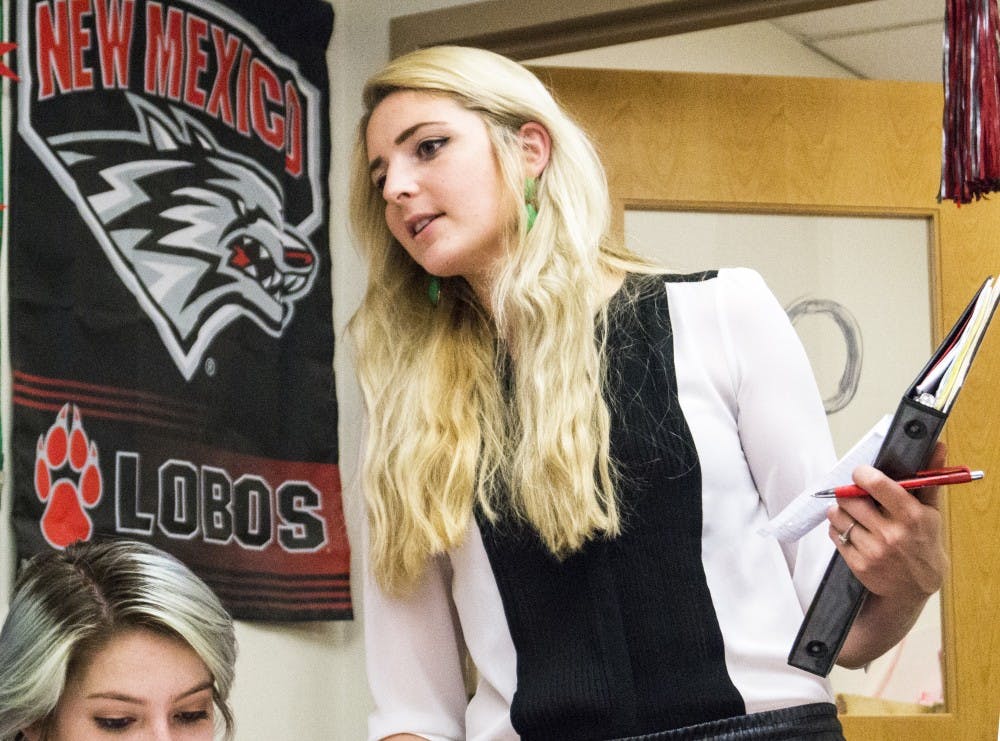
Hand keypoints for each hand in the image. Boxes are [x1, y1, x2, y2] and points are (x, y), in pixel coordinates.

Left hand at [826, 441, 948, 602]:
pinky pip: (834, 534)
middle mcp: (891, 534)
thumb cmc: (923, 544)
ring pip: (838, 515)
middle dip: (848, 493)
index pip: (876, 484)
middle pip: (849, 498)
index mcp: (911, 516)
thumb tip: (937, 445)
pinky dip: (838, 528)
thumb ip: (928, 478)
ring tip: (853, 513)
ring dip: (840, 510)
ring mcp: (873, 551)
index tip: (861, 474)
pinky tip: (852, 530)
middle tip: (855, 494)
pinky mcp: (858, 564)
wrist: (915, 588)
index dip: (862, 474)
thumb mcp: (931, 511)